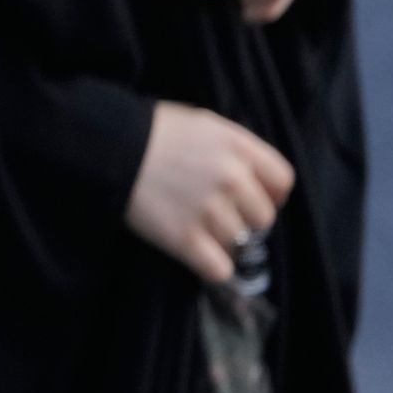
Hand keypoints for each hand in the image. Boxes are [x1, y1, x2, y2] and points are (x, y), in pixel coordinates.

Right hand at [123, 101, 294, 284]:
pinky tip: (201, 257)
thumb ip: (237, 148)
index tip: (256, 200)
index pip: (283, 181)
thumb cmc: (156, 131)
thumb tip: (257, 179)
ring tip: (201, 231)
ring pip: (240, 243)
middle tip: (223, 217)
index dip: (272, 194)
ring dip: (224, 242)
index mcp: (240, 147)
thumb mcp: (205, 125)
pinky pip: (218, 268)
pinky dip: (213, 268)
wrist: (110, 147)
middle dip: (246, 220)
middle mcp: (231, 178)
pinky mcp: (184, 238)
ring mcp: (209, 210)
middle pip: (264, 218)